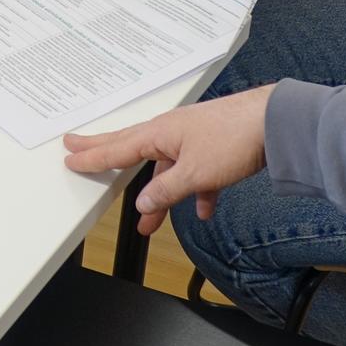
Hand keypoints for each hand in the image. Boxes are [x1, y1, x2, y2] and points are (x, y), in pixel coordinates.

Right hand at [60, 86, 276, 237]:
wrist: (275, 123)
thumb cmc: (233, 138)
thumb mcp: (194, 173)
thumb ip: (165, 191)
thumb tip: (143, 203)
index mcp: (160, 134)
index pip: (117, 148)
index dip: (92, 156)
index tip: (70, 157)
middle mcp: (172, 133)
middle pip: (132, 149)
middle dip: (106, 155)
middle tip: (77, 150)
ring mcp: (193, 139)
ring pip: (166, 170)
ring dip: (159, 196)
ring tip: (150, 222)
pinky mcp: (215, 149)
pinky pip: (196, 174)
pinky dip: (196, 192)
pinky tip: (204, 209)